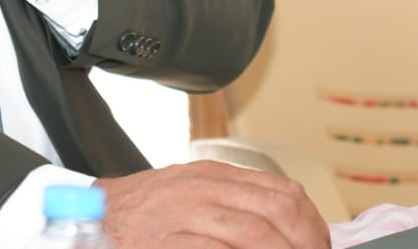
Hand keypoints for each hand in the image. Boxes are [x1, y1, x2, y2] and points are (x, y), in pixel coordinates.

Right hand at [95, 162, 329, 247]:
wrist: (98, 214)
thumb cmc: (146, 209)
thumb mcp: (193, 189)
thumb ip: (234, 200)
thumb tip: (283, 225)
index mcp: (216, 175)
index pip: (283, 192)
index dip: (311, 223)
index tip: (319, 245)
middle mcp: (206, 189)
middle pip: (276, 210)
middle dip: (305, 242)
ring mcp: (188, 215)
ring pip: (255, 233)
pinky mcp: (172, 241)